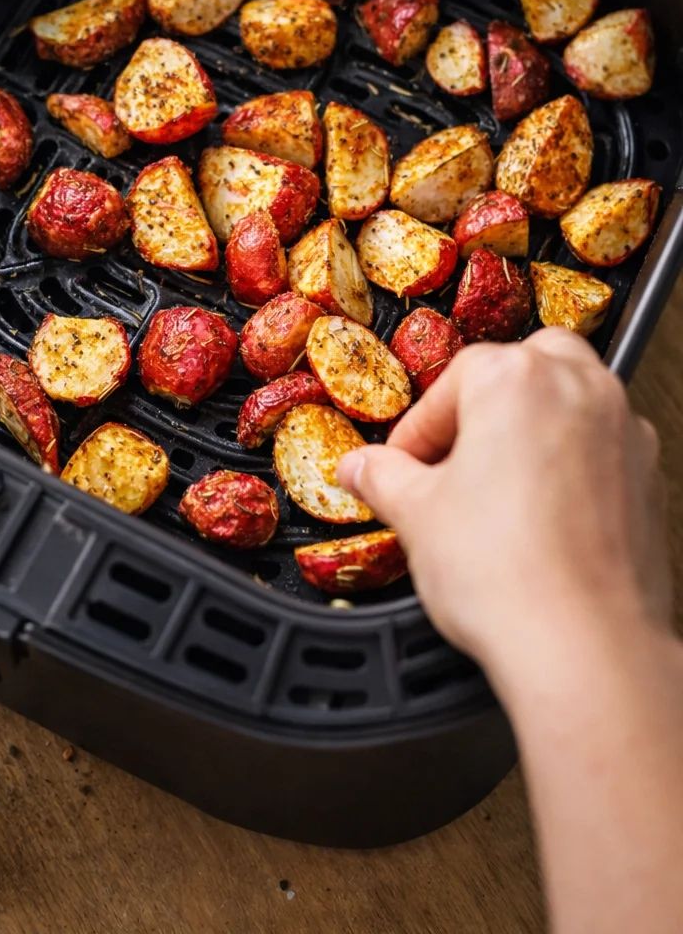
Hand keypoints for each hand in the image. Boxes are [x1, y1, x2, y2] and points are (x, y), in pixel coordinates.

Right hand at [337, 328, 670, 686]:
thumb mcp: (416, 516)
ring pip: (575, 398)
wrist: (583, 647)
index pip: (454, 381)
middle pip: (525, 365)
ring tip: (498, 485)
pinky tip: (542, 514)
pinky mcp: (650, 478)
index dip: (419, 429)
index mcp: (515, 379)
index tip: (402, 464)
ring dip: (536, 426)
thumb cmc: (510, 576)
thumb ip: (383, 477)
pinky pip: (605, 447)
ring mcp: (623, 432)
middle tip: (455, 457)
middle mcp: (579, 390)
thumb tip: (361, 468)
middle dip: (488, 403)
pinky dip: (575, 464)